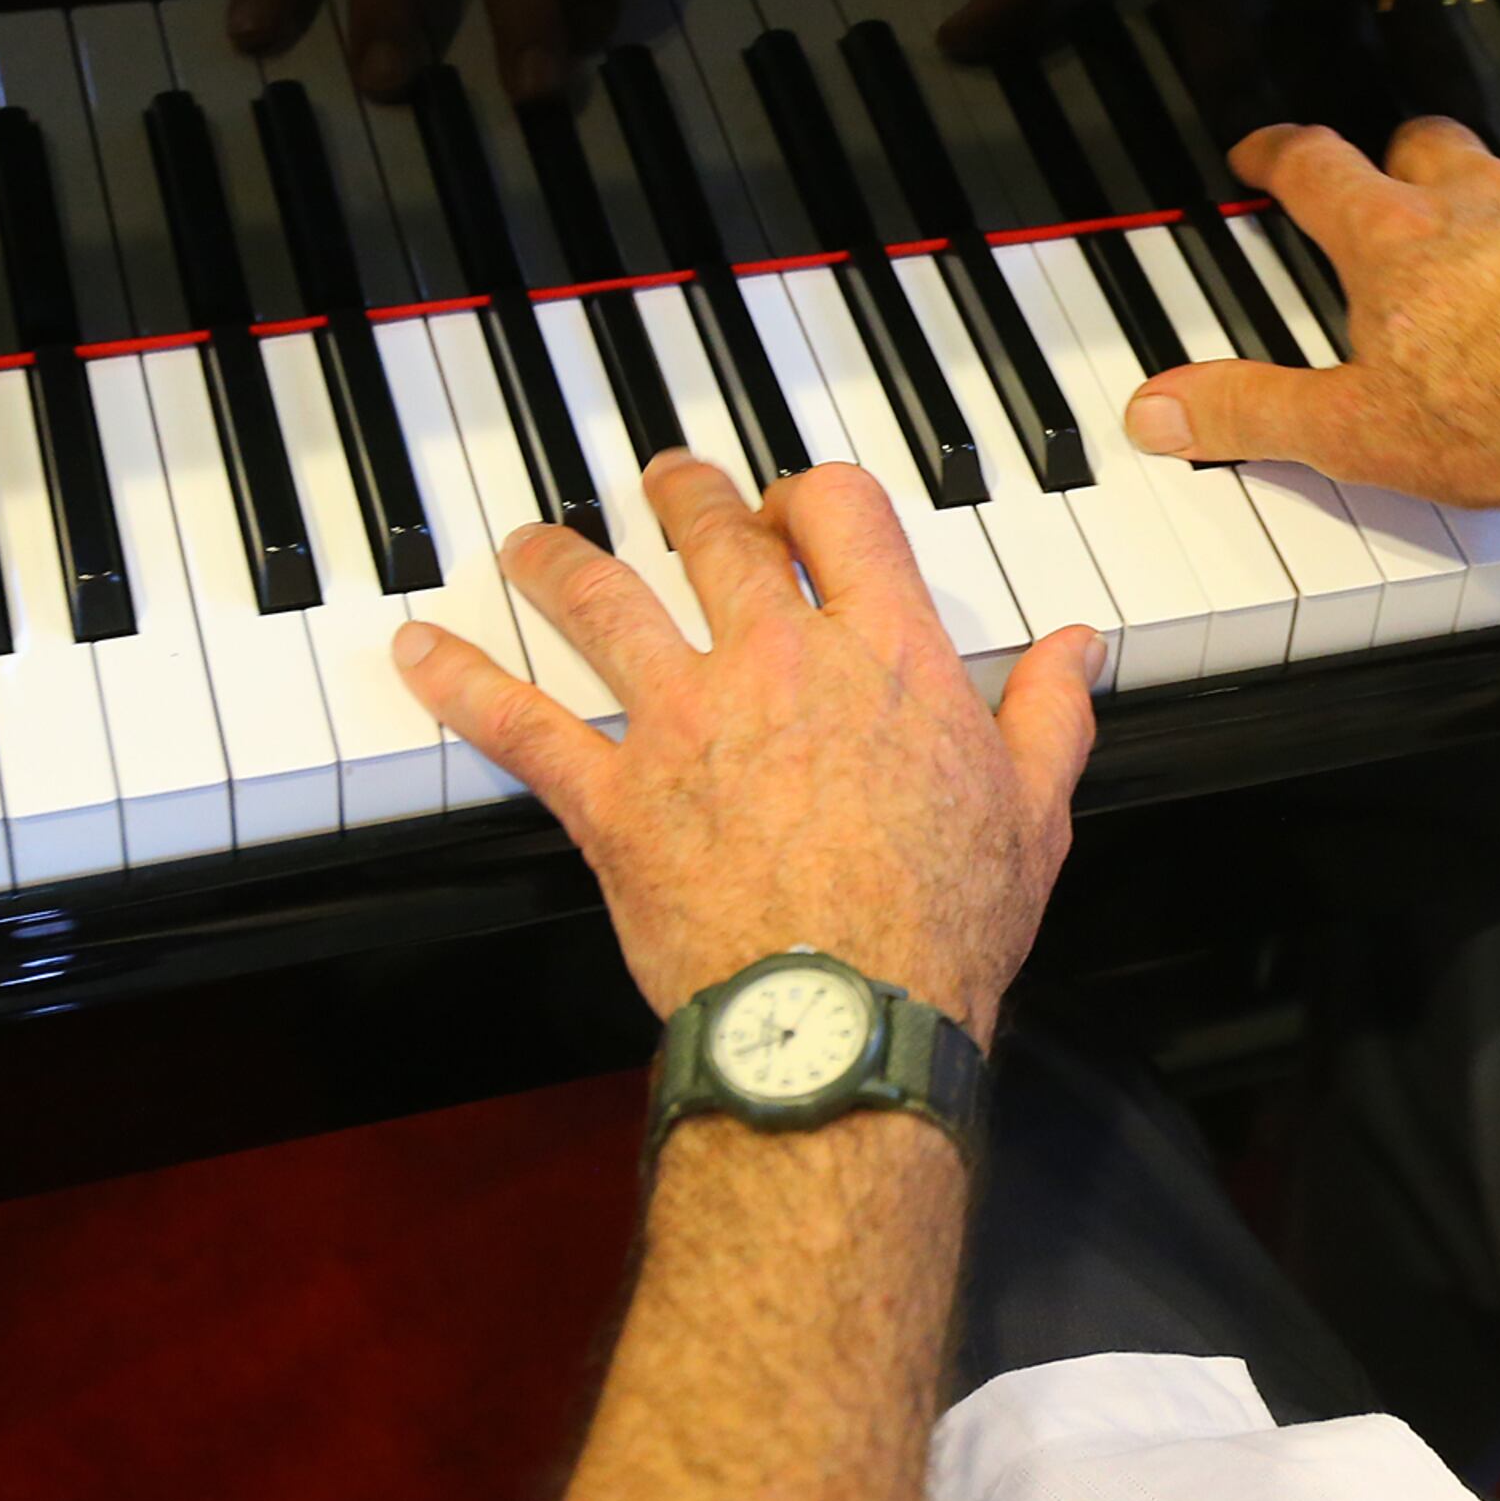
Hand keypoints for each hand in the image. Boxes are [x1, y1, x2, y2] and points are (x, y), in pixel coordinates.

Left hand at [390, 453, 1102, 1038]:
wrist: (845, 1017)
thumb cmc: (944, 925)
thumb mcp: (1034, 809)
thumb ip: (1050, 713)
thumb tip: (1079, 649)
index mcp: (886, 653)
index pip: (840, 514)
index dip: (812, 494)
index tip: (795, 505)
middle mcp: (778, 662)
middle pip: (716, 538)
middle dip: (687, 496)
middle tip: (668, 483)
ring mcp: (686, 723)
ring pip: (606, 603)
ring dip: (561, 560)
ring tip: (534, 542)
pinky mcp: (615, 798)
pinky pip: (523, 724)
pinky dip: (462, 682)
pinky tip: (420, 652)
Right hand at [1120, 117, 1499, 517]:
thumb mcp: (1356, 431)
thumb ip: (1254, 413)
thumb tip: (1162, 409)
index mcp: (1394, 239)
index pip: (1315, 166)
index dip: (1278, 153)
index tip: (1262, 151)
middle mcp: (1476, 199)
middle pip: (1418, 143)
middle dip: (1390, 160)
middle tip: (1378, 189)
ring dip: (1484, 192)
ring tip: (1477, 238)